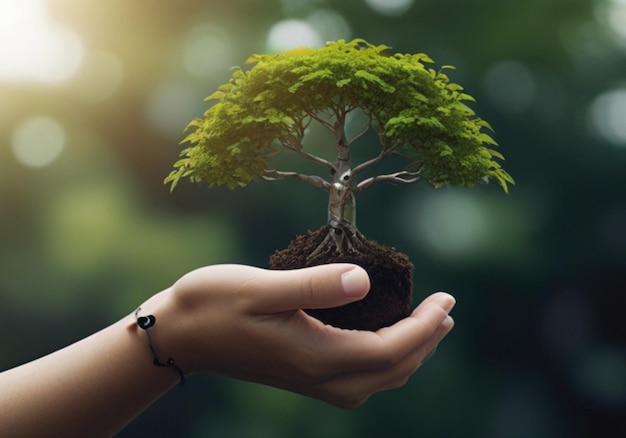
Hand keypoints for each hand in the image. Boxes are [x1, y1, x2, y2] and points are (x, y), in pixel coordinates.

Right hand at [142, 264, 454, 407]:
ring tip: (429, 325)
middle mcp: (321, 377)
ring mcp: (313, 382)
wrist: (179, 336)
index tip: (447, 300)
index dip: (425, 328)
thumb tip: (365, 280)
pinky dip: (386, 359)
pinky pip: (361, 376)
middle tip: (446, 310)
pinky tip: (387, 337)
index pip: (391, 351)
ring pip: (379, 378)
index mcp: (316, 356)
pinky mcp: (304, 376)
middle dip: (426, 341)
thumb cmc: (214, 304)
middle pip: (392, 370)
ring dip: (410, 353)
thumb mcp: (262, 288)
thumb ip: (314, 286)